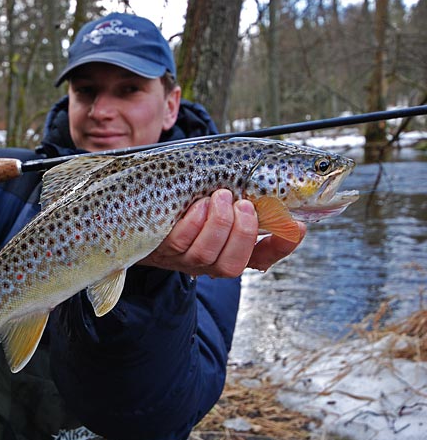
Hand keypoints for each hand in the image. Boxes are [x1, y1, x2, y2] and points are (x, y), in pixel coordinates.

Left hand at [138, 189, 305, 277]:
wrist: (141, 206)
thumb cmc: (188, 196)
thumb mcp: (220, 193)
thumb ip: (245, 191)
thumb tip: (275, 174)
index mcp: (230, 247)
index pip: (263, 257)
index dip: (283, 246)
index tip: (298, 226)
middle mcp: (209, 259)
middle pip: (232, 264)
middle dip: (243, 233)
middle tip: (243, 203)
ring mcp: (183, 258)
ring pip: (206, 255)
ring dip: (218, 223)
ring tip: (220, 196)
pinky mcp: (162, 249)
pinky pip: (181, 242)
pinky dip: (194, 222)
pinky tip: (198, 204)